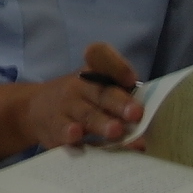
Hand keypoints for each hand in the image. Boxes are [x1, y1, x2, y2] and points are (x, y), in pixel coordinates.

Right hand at [23, 42, 145, 151]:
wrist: (36, 109)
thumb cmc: (83, 99)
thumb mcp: (98, 87)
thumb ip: (124, 97)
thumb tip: (157, 121)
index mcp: (94, 71)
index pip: (100, 55)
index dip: (117, 65)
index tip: (131, 79)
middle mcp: (79, 85)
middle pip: (101, 91)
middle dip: (119, 103)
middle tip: (135, 114)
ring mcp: (65, 106)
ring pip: (85, 114)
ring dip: (101, 123)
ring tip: (115, 131)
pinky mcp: (54, 127)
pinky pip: (62, 131)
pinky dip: (69, 134)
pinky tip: (76, 137)